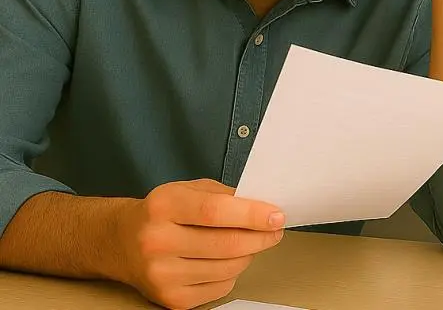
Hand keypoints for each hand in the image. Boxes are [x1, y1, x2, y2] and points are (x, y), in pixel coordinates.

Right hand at [114, 179, 284, 308]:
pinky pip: (221, 287)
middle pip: (226, 244)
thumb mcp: (186, 190)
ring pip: (229, 268)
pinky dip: (232, 273)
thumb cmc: (162, 213)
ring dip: (248, 255)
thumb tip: (263, 208)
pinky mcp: (170, 298)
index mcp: (163, 206)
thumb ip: (223, 195)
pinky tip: (224, 261)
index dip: (252, 214)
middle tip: (274, 230)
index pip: (216, 212)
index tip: (277, 216)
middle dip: (261, 237)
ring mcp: (162, 274)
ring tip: (247, 243)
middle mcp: (157, 241)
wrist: (119, 242)